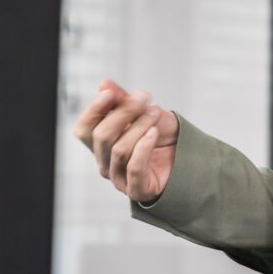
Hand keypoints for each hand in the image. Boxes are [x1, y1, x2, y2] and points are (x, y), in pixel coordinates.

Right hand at [72, 79, 178, 202]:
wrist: (188, 155)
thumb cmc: (162, 135)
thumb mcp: (143, 112)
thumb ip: (122, 100)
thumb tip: (104, 83)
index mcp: (101, 144)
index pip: (84, 129)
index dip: (94, 110)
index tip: (110, 93)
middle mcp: (105, 162)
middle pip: (102, 136)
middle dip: (123, 113)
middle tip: (144, 97)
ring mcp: (119, 178)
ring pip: (119, 150)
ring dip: (139, 127)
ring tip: (156, 112)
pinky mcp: (137, 190)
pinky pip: (134, 168)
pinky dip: (144, 148)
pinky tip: (154, 133)